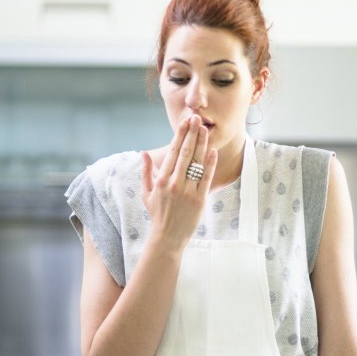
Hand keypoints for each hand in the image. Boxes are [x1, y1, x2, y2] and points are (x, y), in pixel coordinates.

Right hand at [140, 115, 217, 250]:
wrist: (167, 237)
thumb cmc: (157, 214)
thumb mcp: (146, 193)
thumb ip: (146, 172)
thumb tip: (143, 153)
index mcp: (161, 180)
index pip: (172, 152)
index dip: (179, 136)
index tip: (185, 122)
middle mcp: (174, 183)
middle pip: (185, 153)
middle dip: (191, 134)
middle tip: (197, 118)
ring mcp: (187, 191)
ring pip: (196, 163)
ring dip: (201, 144)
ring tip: (205, 129)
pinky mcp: (199, 199)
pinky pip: (206, 178)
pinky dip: (210, 163)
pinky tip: (213, 151)